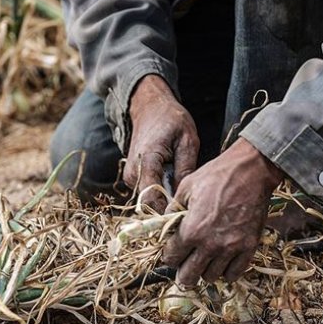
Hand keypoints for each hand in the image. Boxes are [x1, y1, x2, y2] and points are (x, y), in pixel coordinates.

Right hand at [124, 75, 199, 212]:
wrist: (149, 108)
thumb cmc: (171, 121)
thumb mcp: (187, 140)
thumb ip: (186, 168)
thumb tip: (185, 196)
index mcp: (146, 162)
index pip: (151, 199)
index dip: (168, 212)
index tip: (187, 215)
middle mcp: (133, 174)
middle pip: (150, 205)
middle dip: (170, 209)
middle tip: (192, 206)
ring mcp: (131, 178)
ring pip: (150, 202)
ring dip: (167, 202)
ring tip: (185, 193)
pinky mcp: (134, 179)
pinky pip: (149, 194)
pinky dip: (162, 195)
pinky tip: (176, 187)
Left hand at [162, 138, 284, 286]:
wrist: (251, 171)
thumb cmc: (217, 175)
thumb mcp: (186, 188)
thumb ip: (173, 210)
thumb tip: (165, 224)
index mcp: (191, 230)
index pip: (171, 258)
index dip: (169, 256)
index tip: (172, 252)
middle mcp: (210, 244)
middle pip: (189, 276)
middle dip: (183, 272)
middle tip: (184, 267)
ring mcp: (231, 248)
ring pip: (211, 277)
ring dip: (205, 271)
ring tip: (205, 261)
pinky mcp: (249, 247)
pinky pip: (235, 274)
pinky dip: (227, 272)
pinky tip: (223, 262)